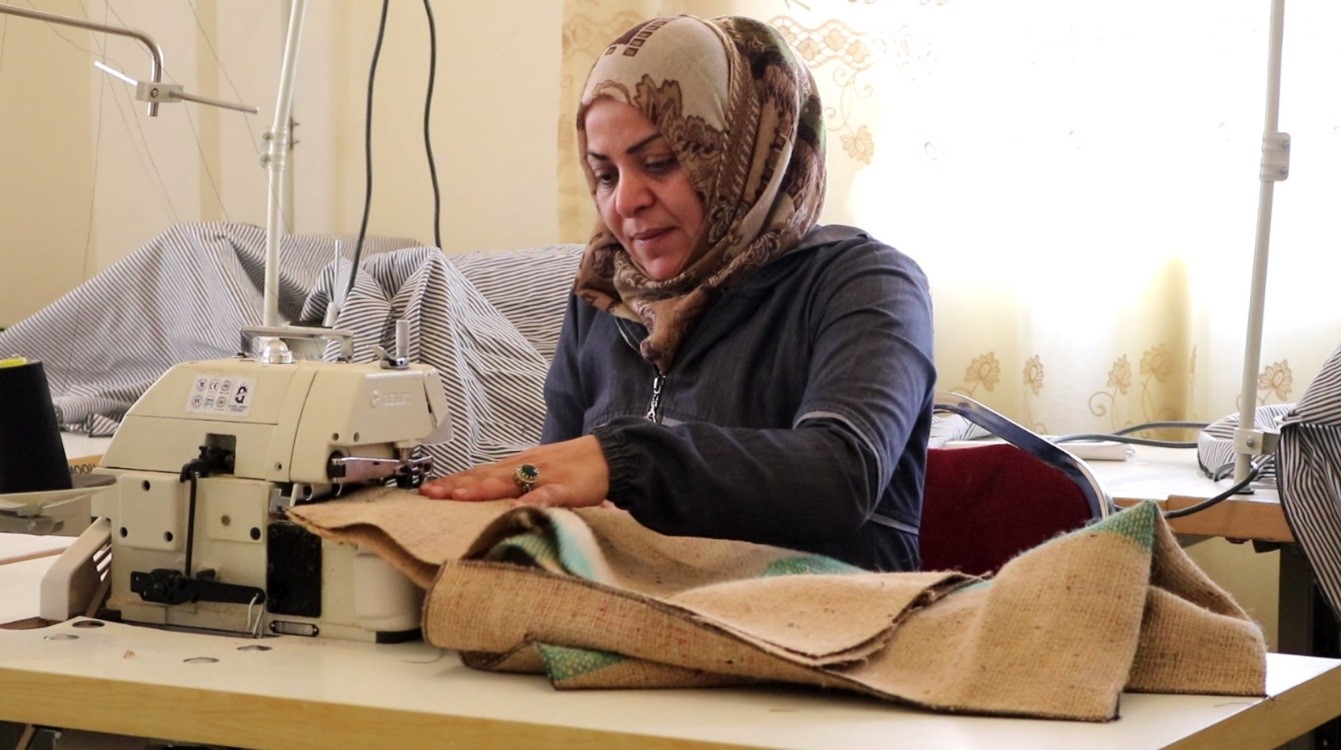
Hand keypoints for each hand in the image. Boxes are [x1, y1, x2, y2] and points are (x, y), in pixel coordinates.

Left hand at [418, 435, 610, 508]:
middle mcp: (523, 467)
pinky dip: (529, 501)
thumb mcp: (539, 472)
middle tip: (429, 494)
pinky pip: (545, 495)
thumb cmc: (573, 467)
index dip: (453, 481)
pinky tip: (514, 508)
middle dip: (455, 485)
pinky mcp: (565, 487)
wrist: (610, 455)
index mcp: (517, 465)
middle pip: (484, 476)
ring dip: (480, 488)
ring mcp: (542, 475)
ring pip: (506, 481)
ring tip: (457, 496)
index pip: (479, 473)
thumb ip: (517, 486)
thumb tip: (493, 503)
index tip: (427, 490)